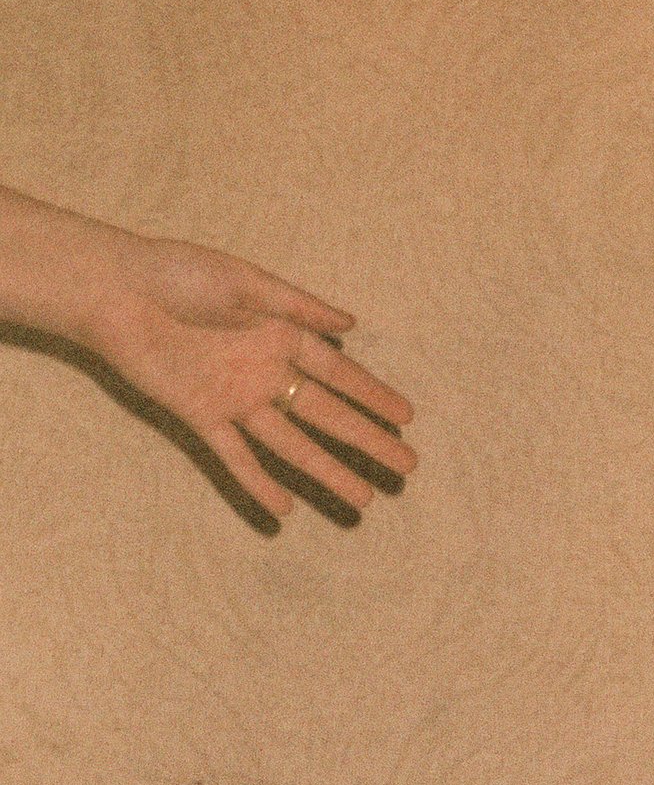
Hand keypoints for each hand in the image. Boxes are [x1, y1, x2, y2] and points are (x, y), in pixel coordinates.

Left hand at [35, 206, 414, 519]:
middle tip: (405, 466)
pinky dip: (258, 483)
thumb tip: (351, 325)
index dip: (373, 395)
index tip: (407, 418)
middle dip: (367, 440)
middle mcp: (265, 372)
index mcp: (280, 335)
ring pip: (291, 443)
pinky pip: (235, 456)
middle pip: (326, 414)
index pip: (339, 373)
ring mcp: (235, 398)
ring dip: (326, 471)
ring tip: (362, 498)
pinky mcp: (201, 415)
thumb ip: (297, 305)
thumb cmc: (176, 273)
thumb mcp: (244, 279)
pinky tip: (285, 511)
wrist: (115, 290)